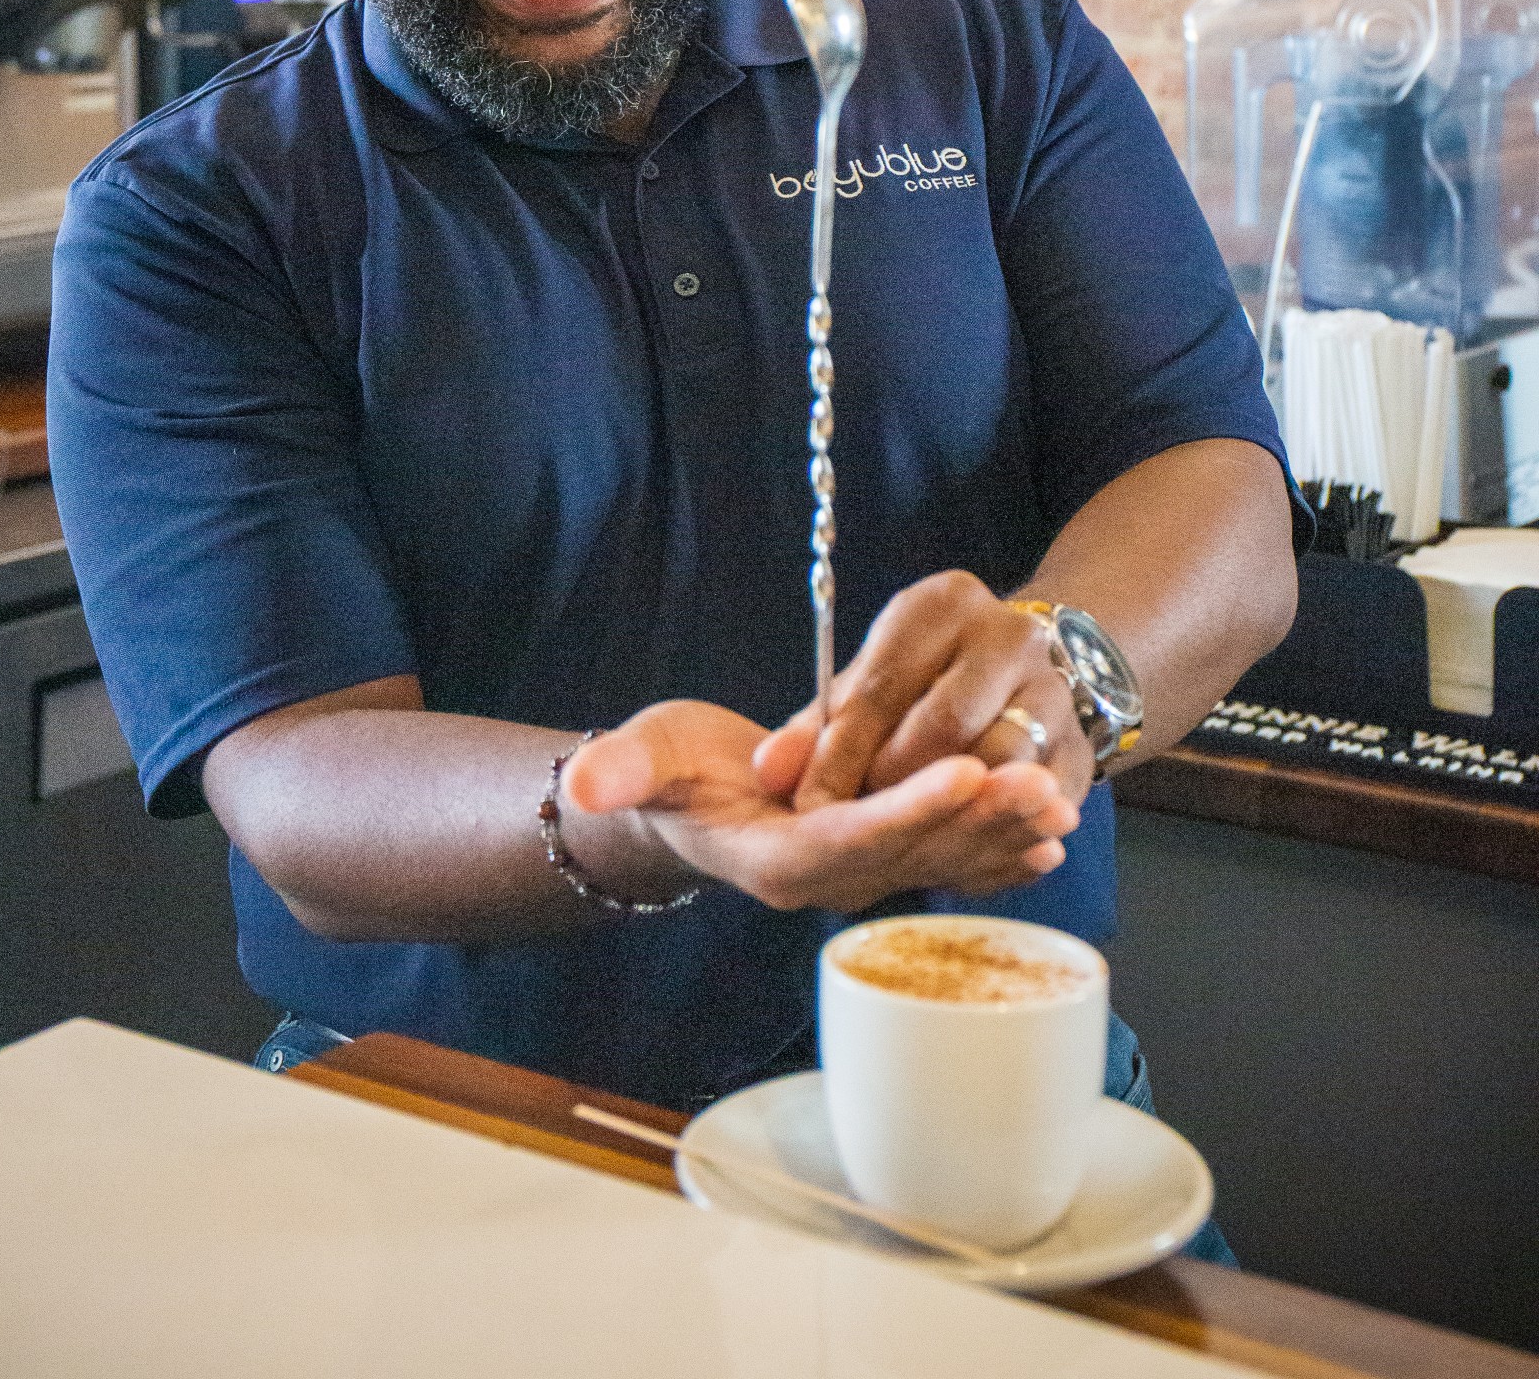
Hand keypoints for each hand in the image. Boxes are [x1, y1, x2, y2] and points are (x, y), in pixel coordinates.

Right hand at [561, 697, 1077, 914]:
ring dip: (1002, 837)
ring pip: (941, 862)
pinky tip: (1048, 843)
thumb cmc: (668, 774)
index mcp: (775, 858)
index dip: (910, 809)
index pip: (851, 836)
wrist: (687, 805)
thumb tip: (582, 780)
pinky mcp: (881, 864)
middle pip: (913, 853)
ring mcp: (858, 880)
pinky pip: (948, 865)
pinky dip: (999, 855)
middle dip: (979, 821)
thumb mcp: (641, 758)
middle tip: (1040, 786)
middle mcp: (826, 881)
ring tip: (1059, 804)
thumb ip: (619, 770)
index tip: (965, 774)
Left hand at [752, 570, 1092, 813]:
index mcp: (944, 604)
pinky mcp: (1081, 753)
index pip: (883, 686)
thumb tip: (768, 773)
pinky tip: (951, 860)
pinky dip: (992, 842)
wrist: (1019, 668)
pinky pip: (1033, 809)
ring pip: (999, 768)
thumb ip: (813, 728)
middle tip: (851, 823)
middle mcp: (1010, 637)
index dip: (841, 753)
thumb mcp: (864, 682)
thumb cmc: (921, 679)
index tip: (806, 805)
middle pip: (945, 726)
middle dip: (891, 785)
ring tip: (901, 838)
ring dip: (946, 813)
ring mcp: (1056, 693)